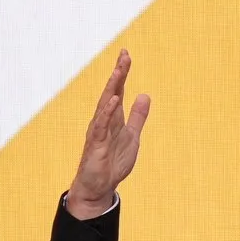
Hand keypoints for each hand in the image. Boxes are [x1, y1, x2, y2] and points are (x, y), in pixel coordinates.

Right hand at [66, 50, 147, 219]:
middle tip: (124, 55)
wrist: (100, 185)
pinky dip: (107, 112)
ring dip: (112, 88)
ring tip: (119, 71)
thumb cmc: (113, 161)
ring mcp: (98, 130)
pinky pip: (101, 125)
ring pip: (104, 105)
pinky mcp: (96, 143)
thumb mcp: (132, 136)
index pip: (118, 91)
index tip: (126, 55)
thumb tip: (144, 95)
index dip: (122, 73)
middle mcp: (104, 120)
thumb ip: (138, 117)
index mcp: (114, 117)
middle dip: (118, 74)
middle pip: (111, 92)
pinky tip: (113, 100)